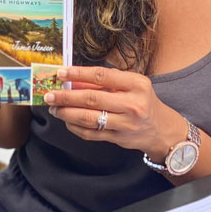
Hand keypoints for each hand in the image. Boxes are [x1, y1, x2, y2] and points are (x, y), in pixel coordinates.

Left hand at [44, 65, 187, 158]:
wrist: (160, 129)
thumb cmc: (144, 100)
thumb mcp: (133, 84)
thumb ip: (108, 81)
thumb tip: (76, 80)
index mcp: (136, 84)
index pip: (102, 77)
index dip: (79, 74)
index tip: (61, 73)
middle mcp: (132, 104)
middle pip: (92, 99)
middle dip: (67, 96)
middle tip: (50, 94)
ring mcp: (125, 124)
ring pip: (89, 118)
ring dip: (67, 113)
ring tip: (54, 107)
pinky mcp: (118, 138)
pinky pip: (91, 133)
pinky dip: (75, 127)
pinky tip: (67, 120)